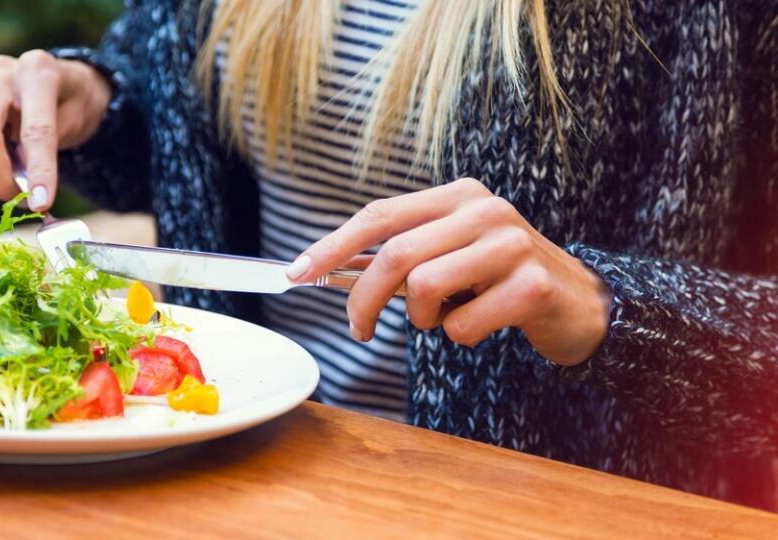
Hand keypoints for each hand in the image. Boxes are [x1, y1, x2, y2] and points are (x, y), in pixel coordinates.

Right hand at [0, 50, 111, 209]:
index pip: (35, 129)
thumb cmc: (68, 103)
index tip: (41, 202)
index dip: (39, 169)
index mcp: (38, 70)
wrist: (53, 79)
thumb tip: (25, 177)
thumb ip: (52, 144)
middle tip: (20, 198)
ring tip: (10, 156)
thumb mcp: (78, 121)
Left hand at [285, 179, 610, 365]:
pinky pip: (462, 325)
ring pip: (424, 289)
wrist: (578, 301)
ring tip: (445, 318)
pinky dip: (460, 337)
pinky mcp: (531, 285)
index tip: (297, 273)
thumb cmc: (499, 278)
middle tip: (359, 328)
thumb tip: (331, 269)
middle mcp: (484, 210)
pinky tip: (485, 325)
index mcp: (458, 196)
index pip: (380, 215)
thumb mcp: (453, 253)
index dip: (333, 245)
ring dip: (423, 320)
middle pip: (396, 255)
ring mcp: (510, 245)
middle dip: (363, 300)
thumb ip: (404, 254)